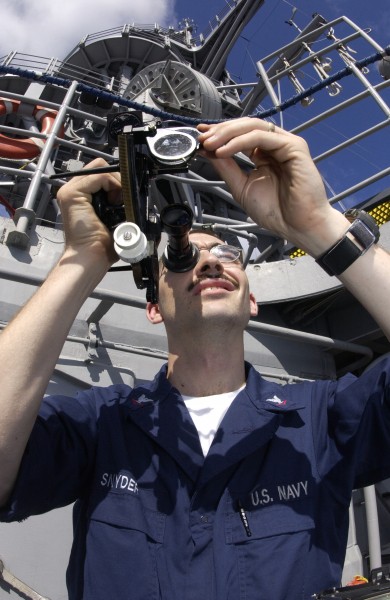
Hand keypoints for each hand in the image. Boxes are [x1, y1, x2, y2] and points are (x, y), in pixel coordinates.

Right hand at [56, 158, 121, 266]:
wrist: (91, 256)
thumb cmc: (103, 244)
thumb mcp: (114, 217)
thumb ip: (117, 201)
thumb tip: (132, 191)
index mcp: (82, 196)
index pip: (101, 173)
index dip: (116, 181)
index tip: (124, 197)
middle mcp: (74, 190)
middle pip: (101, 167)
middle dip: (117, 180)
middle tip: (121, 201)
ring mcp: (70, 190)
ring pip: (101, 168)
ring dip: (116, 183)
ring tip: (117, 203)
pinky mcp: (72, 193)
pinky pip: (99, 175)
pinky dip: (112, 184)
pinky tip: (114, 201)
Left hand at [198, 117, 346, 254]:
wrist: (297, 226)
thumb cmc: (277, 212)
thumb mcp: (242, 187)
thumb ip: (227, 168)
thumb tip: (209, 152)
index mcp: (264, 154)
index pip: (240, 135)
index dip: (220, 133)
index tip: (200, 137)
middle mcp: (275, 146)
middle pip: (245, 126)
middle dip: (220, 131)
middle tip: (202, 139)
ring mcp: (286, 144)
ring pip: (253, 126)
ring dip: (228, 133)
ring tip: (210, 144)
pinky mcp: (294, 147)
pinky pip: (262, 137)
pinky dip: (240, 141)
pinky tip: (224, 151)